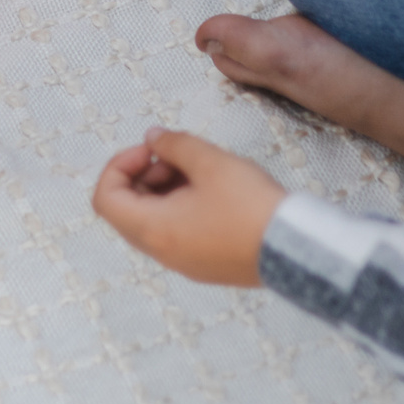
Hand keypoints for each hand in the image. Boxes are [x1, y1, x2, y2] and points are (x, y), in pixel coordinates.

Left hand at [92, 127, 285, 287]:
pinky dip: (181, 207)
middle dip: (144, 175)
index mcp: (154, 230)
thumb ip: (174, 145)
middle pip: (127, 210)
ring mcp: (183, 262)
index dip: (119, 165)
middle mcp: (162, 252)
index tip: (149, 150)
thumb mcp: (210, 162)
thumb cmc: (252, 208)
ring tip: (199, 169)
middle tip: (176, 157)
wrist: (296, 249)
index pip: (106, 199)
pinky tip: (211, 190)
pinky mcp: (205, 264)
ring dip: (164, 189)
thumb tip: (153, 138)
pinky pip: (176, 233)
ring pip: (153, 221)